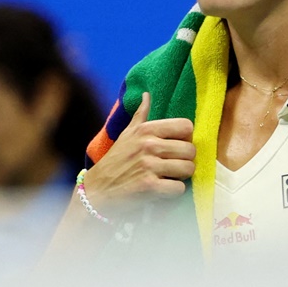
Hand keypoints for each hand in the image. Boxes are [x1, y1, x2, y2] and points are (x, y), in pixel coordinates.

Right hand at [83, 92, 195, 213]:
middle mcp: (148, 144)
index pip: (186, 126)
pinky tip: (163, 190)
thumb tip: (146, 94)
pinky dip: (173, 192)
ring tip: (168, 178)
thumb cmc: (116, 161)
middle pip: (190, 150)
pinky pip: (179, 188)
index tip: (175, 147)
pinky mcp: (149, 186)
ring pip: (188, 168)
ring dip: (181, 177)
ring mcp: (149, 165)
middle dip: (185, 161)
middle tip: (172, 166)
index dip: (185, 139)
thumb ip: (141, 115)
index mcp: (146, 130)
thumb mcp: (127, 134)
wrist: (97, 189)